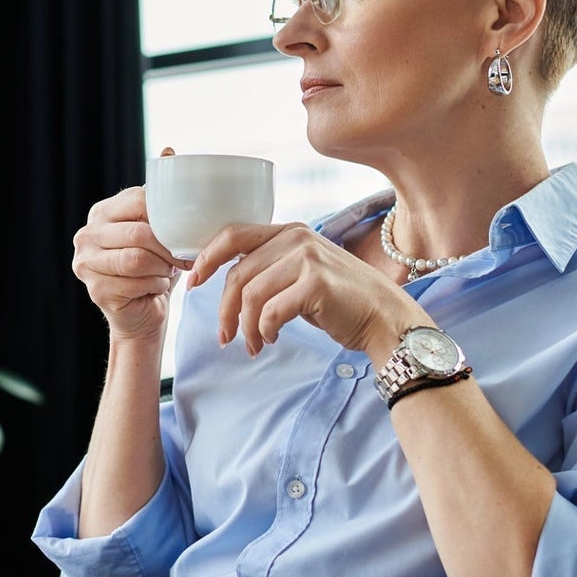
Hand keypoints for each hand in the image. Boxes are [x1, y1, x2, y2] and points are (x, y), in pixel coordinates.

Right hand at [72, 149, 189, 341]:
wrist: (142, 313)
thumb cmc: (153, 267)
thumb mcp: (159, 228)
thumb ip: (161, 194)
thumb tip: (169, 152)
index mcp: (101, 213)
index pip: (137, 201)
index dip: (167, 216)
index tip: (186, 232)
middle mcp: (86, 235)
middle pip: (138, 233)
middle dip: (168, 248)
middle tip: (185, 258)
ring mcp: (85, 263)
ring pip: (137, 260)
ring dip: (161, 268)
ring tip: (168, 272)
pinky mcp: (94, 289)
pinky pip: (135, 284)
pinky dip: (155, 286)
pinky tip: (156, 287)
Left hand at [188, 222, 411, 358]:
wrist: (384, 318)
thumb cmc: (340, 301)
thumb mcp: (302, 273)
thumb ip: (271, 267)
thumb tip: (229, 281)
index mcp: (289, 231)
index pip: (233, 235)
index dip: (206, 259)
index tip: (192, 283)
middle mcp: (297, 238)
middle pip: (237, 274)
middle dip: (224, 310)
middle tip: (225, 337)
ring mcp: (307, 258)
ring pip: (250, 295)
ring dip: (245, 327)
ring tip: (254, 345)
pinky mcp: (316, 284)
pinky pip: (270, 311)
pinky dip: (264, 330)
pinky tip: (271, 339)